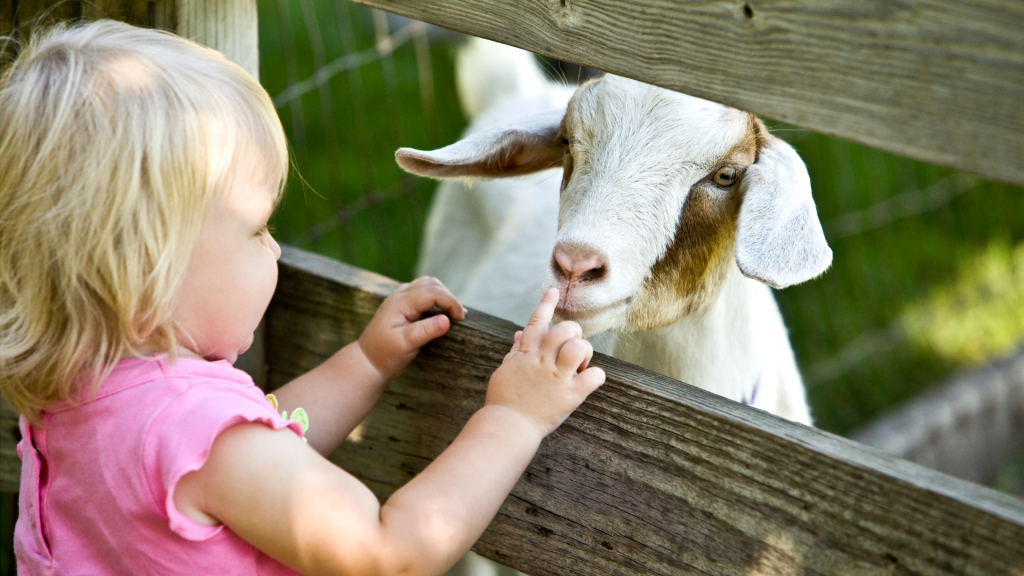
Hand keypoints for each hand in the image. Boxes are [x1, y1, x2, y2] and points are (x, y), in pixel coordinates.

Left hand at [358, 276, 465, 378]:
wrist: (367, 361)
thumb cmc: (385, 354)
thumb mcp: (405, 345)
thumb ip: (425, 331)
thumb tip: (447, 320)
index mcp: (400, 303)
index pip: (432, 292)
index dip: (450, 302)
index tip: (460, 318)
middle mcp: (399, 296)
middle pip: (431, 284)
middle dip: (448, 297)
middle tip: (459, 317)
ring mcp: (400, 299)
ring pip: (427, 285)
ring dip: (442, 295)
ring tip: (453, 313)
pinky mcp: (402, 305)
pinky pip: (422, 293)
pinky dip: (436, 298)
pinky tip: (441, 312)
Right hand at [485, 288, 605, 437]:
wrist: (506, 427)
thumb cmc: (503, 401)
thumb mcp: (505, 371)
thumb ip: (515, 352)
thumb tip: (519, 333)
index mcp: (525, 354)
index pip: (537, 322)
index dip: (546, 304)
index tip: (554, 291)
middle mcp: (541, 361)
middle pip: (565, 329)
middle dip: (573, 333)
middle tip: (572, 349)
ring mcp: (556, 377)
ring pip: (579, 347)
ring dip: (584, 352)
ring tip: (580, 365)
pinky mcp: (570, 396)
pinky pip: (594, 376)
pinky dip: (596, 376)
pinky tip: (588, 381)